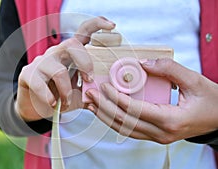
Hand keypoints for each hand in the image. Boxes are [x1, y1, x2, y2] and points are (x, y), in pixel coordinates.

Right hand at [17, 17, 115, 121]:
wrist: (34, 106)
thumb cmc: (59, 96)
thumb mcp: (79, 95)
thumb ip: (92, 93)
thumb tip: (110, 96)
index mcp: (71, 54)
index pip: (83, 32)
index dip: (97, 24)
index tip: (112, 25)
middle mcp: (56, 53)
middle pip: (72, 44)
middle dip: (85, 62)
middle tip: (89, 80)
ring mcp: (41, 62)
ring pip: (59, 71)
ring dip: (67, 91)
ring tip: (66, 103)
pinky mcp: (28, 74)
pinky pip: (40, 84)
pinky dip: (49, 97)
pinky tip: (52, 103)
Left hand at [85, 58, 217, 143]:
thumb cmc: (211, 101)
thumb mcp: (195, 80)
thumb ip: (169, 69)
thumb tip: (142, 63)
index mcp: (171, 120)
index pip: (136, 111)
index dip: (117, 98)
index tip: (104, 86)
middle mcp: (162, 133)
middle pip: (125, 122)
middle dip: (105, 108)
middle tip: (90, 95)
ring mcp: (158, 137)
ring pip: (125, 130)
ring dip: (106, 117)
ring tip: (92, 105)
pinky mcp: (156, 135)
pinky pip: (131, 130)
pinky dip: (116, 121)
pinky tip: (106, 112)